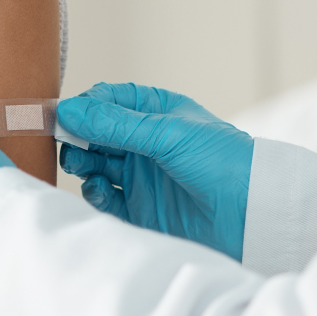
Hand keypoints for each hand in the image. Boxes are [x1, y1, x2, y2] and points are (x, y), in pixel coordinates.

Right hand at [56, 83, 253, 259]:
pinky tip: (97, 188)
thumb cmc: (222, 161)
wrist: (253, 215)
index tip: (62, 114)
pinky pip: (104, 199)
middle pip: (95, 133)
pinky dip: (93, 193)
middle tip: (64, 142)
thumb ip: (116, 124)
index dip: (84, 106)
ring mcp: (141, 176)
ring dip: (82, 163)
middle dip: (76, 135)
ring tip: (81, 164)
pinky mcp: (140, 209)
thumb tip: (68, 110)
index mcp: (157, 112)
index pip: (108, 100)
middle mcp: (146, 143)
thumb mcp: (167, 134)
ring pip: (95, 165)